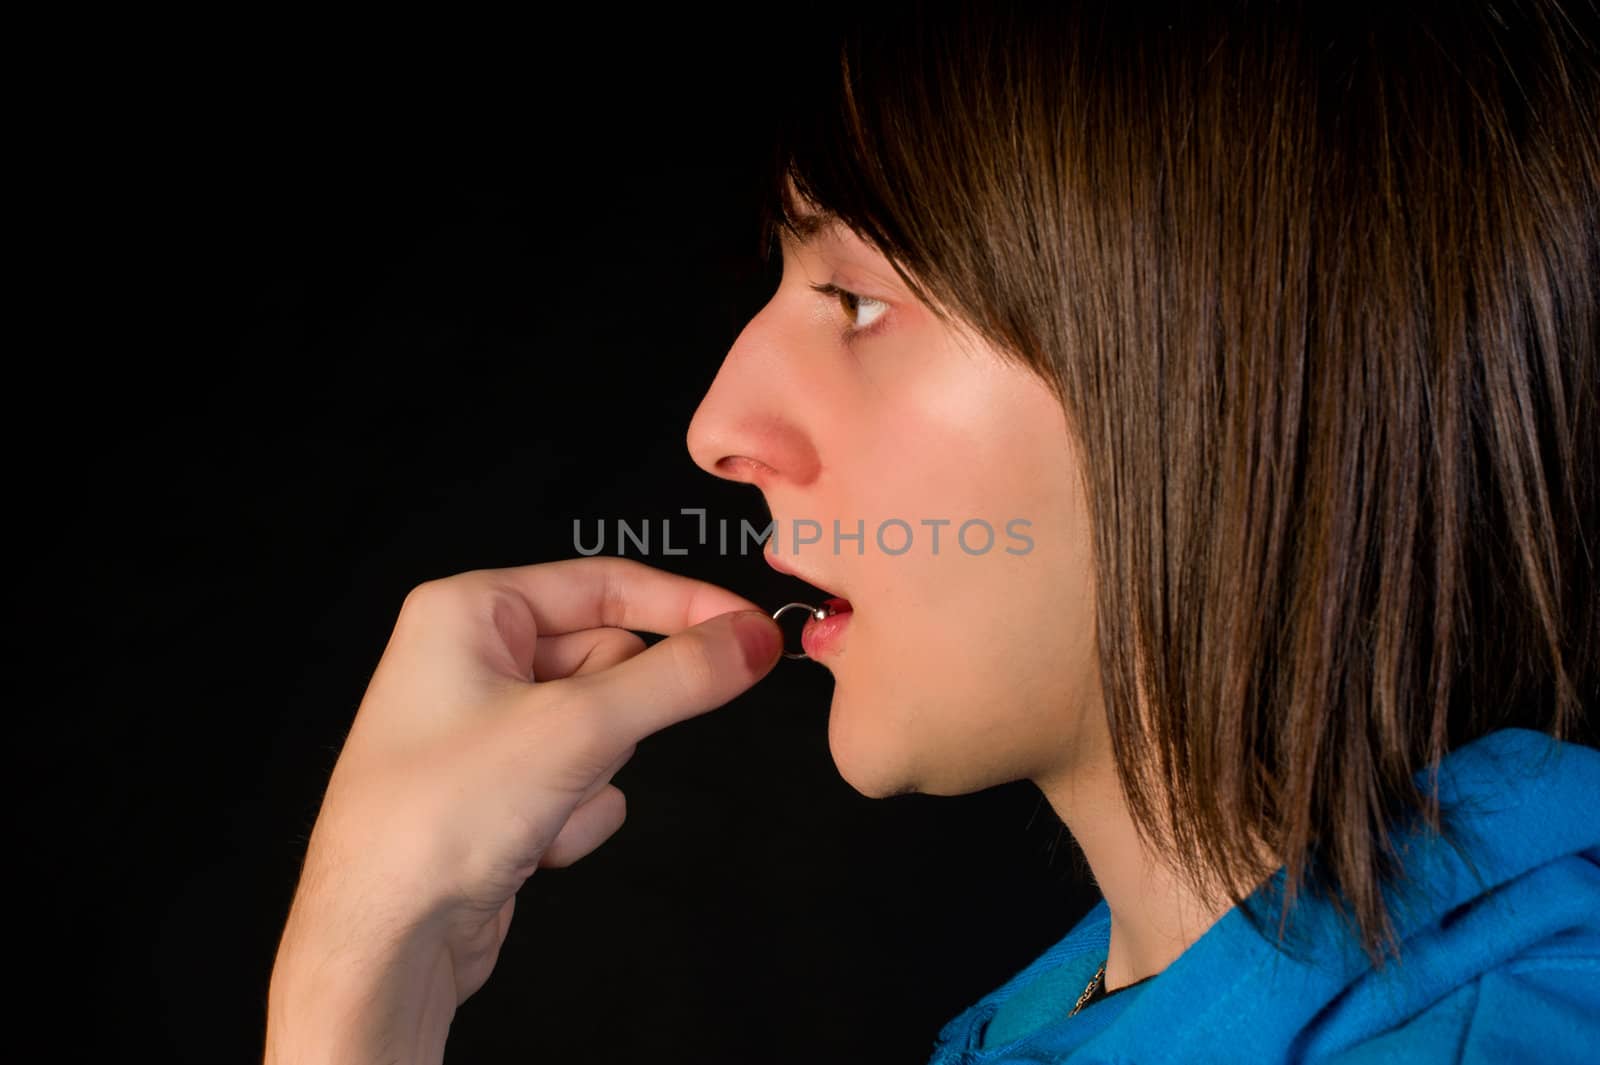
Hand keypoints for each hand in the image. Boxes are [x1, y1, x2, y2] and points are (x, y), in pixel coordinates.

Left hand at [264, 556, 783, 1064]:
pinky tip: (526, 843)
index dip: (685, 606)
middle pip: (611, 661)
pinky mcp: (503, 789)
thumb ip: (679, 677)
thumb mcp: (576, 729)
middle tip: (582, 751)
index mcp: (467, 612)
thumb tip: (750, 640)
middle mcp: (470, 660)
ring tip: (536, 805)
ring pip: (605, 728)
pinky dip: (575, 816)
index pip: (605, 583)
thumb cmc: (430, 822)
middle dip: (612, 722)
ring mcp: (487, 729)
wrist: (382, 944)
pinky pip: (585, 780)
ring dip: (593, 776)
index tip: (751, 628)